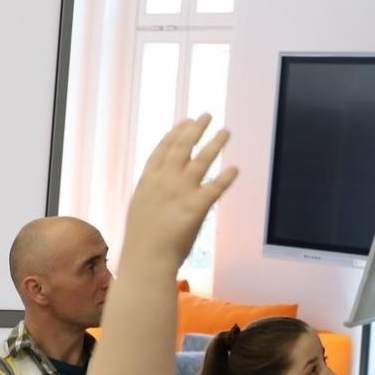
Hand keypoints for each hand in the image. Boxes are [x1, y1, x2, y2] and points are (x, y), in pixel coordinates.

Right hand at [120, 115, 236, 268]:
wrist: (146, 259)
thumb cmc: (141, 241)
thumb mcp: (139, 209)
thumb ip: (151, 193)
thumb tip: (158, 185)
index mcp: (148, 180)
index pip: (163, 149)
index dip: (176, 133)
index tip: (185, 121)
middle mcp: (164, 181)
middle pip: (183, 147)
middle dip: (196, 129)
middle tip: (207, 115)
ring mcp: (181, 192)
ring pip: (202, 161)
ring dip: (215, 144)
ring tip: (226, 131)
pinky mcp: (197, 207)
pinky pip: (216, 187)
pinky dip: (226, 177)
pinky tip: (235, 168)